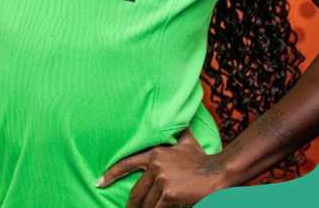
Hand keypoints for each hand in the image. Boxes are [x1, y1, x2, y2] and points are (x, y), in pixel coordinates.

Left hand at [97, 128, 228, 207]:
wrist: (220, 172)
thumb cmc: (203, 159)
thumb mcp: (187, 142)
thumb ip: (178, 133)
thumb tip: (178, 118)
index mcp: (154, 154)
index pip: (126, 164)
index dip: (111, 174)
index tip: (99, 183)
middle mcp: (155, 166)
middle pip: (136, 192)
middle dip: (132, 205)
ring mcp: (161, 180)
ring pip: (147, 203)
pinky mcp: (169, 194)